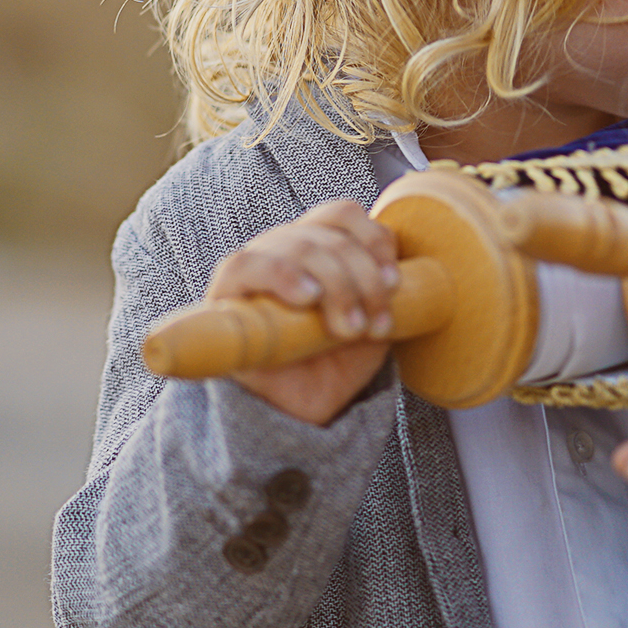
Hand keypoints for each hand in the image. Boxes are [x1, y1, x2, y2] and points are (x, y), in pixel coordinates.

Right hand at [205, 200, 400, 425]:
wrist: (296, 412)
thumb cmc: (332, 363)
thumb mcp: (371, 325)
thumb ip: (383, 294)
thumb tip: (402, 274)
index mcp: (320, 246)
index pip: (342, 215)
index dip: (375, 241)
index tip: (396, 284)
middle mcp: (286, 247)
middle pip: (330, 234)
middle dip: (363, 278)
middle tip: (374, 325)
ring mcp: (256, 264)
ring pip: (301, 245)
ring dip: (337, 285)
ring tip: (348, 328)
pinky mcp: (225, 290)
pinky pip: (248, 264)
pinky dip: (285, 276)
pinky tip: (308, 298)